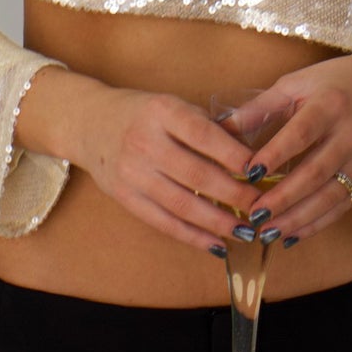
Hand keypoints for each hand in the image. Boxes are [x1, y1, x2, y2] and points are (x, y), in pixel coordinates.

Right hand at [73, 85, 266, 255]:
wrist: (90, 123)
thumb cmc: (143, 114)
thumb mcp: (172, 106)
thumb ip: (208, 127)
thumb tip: (253, 157)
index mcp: (162, 111)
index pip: (204, 135)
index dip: (235, 155)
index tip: (261, 171)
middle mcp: (144, 141)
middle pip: (197, 174)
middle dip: (235, 195)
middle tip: (262, 208)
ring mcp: (131, 172)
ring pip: (182, 204)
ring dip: (218, 222)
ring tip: (246, 231)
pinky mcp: (125, 197)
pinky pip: (163, 222)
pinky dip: (193, 236)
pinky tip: (217, 245)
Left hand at [224, 51, 351, 248]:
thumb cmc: (333, 84)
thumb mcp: (296, 84)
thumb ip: (260, 107)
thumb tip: (220, 129)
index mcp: (330, 105)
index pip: (301, 134)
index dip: (276, 155)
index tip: (248, 174)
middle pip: (316, 172)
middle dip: (284, 198)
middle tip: (254, 215)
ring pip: (330, 196)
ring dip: (297, 218)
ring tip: (268, 232)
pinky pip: (342, 206)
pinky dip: (316, 224)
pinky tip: (291, 235)